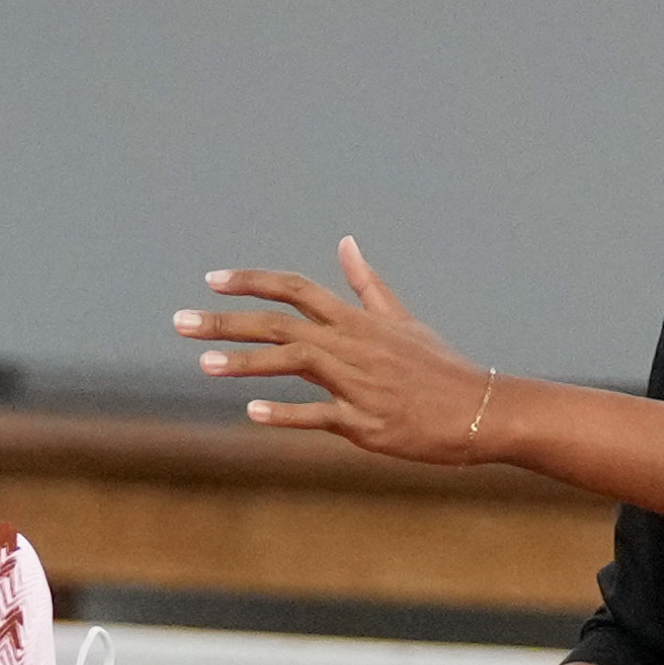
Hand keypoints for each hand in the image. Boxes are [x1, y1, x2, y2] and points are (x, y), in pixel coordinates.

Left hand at [176, 236, 494, 464]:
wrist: (482, 410)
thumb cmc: (439, 368)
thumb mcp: (402, 320)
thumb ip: (367, 285)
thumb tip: (346, 242)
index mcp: (358, 321)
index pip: (295, 288)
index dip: (251, 281)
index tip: (211, 280)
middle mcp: (352, 345)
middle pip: (280, 322)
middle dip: (227, 321)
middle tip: (181, 322)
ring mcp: (358, 383)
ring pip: (293, 362)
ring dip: (245, 362)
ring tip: (204, 365)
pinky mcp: (366, 422)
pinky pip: (319, 415)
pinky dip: (286, 414)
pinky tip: (252, 413)